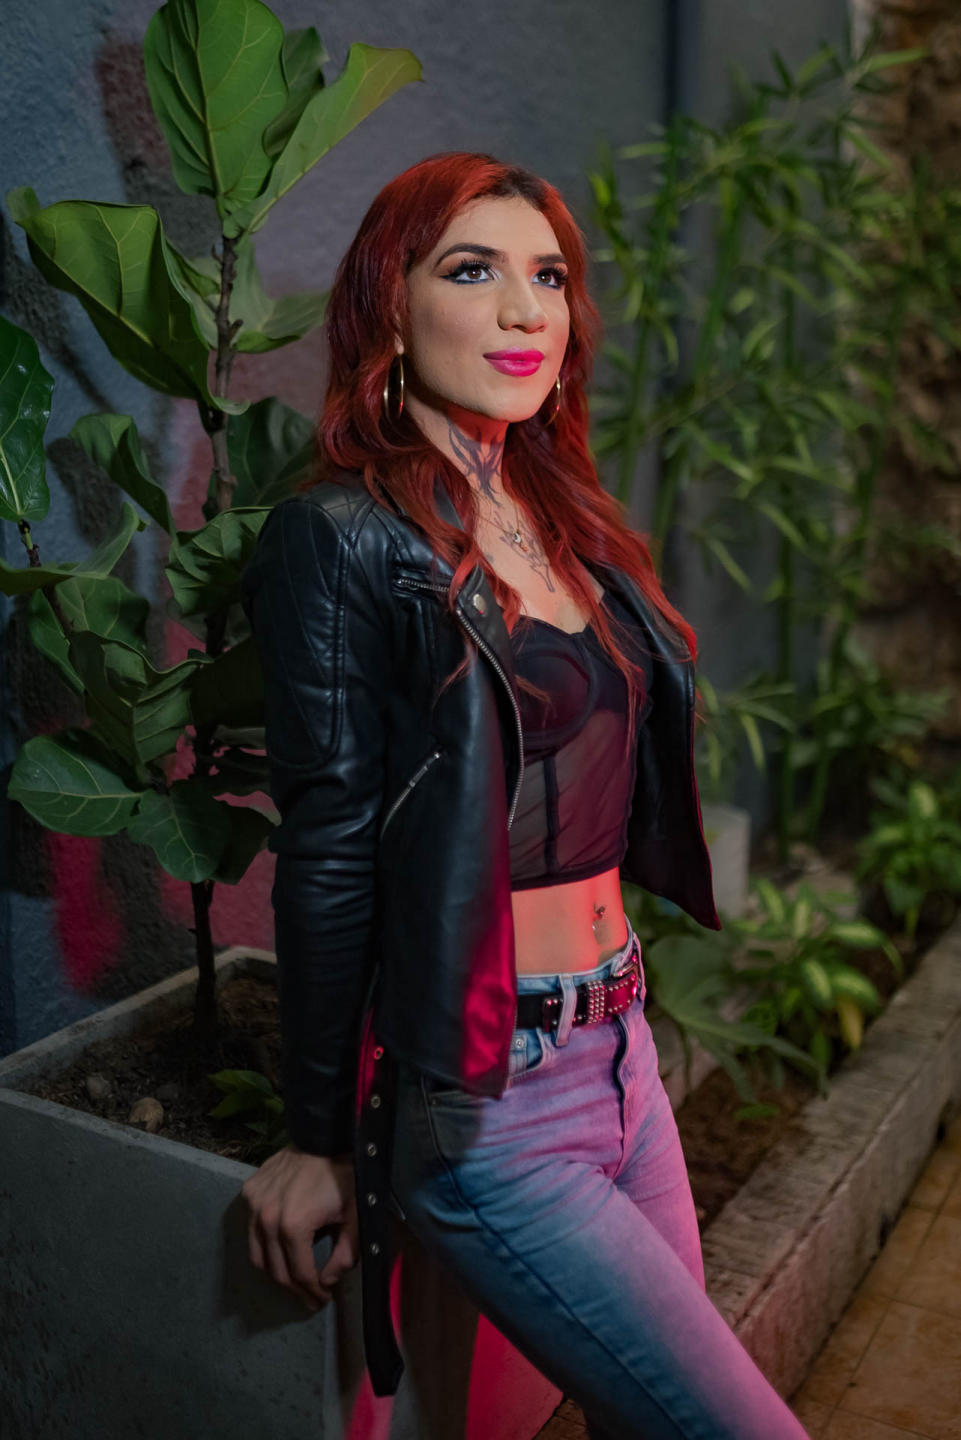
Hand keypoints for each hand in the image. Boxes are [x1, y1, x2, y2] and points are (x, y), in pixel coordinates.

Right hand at [241, 1144, 357, 1311]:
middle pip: (276, 1270)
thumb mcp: (355, 1217)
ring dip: (276, 1273)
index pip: (300, 1273)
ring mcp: (253, 1205)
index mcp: (294, 1226)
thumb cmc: (344, 1176)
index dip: (313, 1292)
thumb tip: (325, 1281)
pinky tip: (280, 1250)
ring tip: (294, 1280)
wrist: (324, 1135)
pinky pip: (251, 1231)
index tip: (323, 1300)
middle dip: (295, 1290)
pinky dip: (264, 1246)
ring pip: (257, 1255)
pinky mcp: (248, 1192)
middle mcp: (266, 1218)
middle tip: (310, 1298)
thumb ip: (344, 1255)